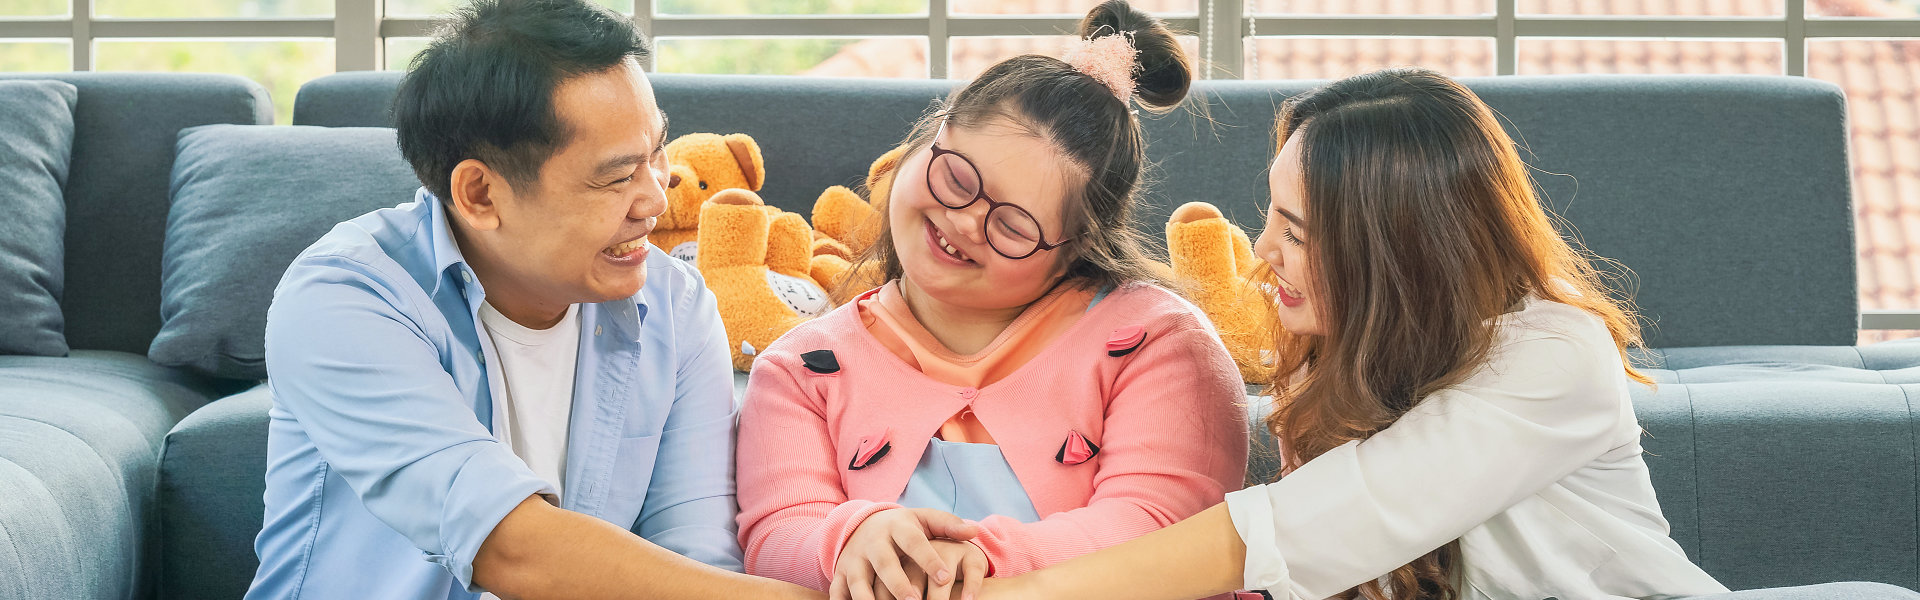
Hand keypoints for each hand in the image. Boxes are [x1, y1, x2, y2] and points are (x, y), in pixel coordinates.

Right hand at [830, 508, 979, 599]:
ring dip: (869, 599)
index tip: (946, 577)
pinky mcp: (840, 573)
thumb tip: (975, 530)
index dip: (929, 559)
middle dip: (898, 584)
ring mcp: (854, 558)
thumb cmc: (903, 528)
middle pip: (885, 563)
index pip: (914, 542)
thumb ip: (948, 525)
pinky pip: (839, 592)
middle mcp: (873, 542)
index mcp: (897, 527)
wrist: (862, 524)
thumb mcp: (924, 520)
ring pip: (859, 581)